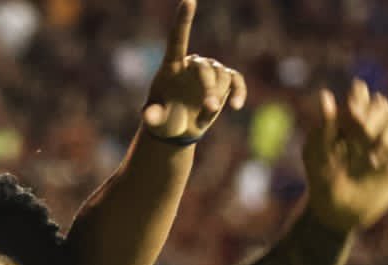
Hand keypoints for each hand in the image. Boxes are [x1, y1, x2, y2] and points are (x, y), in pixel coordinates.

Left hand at [141, 0, 245, 143]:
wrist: (178, 129)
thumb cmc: (163, 120)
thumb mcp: (155, 120)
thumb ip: (152, 117)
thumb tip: (148, 116)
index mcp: (171, 66)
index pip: (177, 39)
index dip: (183, 20)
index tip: (188, 0)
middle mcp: (192, 65)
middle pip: (205, 68)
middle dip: (209, 87)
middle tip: (208, 108)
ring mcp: (209, 72)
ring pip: (221, 77)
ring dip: (217, 95)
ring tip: (207, 114)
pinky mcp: (224, 83)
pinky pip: (236, 82)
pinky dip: (238, 92)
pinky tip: (236, 106)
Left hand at [303, 79, 387, 232]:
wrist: (339, 213)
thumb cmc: (321, 183)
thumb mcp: (317, 156)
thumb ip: (324, 127)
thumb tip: (325, 95)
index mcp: (345, 122)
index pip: (358, 96)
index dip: (358, 101)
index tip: (353, 117)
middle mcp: (368, 126)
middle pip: (381, 104)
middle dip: (374, 121)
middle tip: (363, 143)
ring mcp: (386, 139)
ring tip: (374, 160)